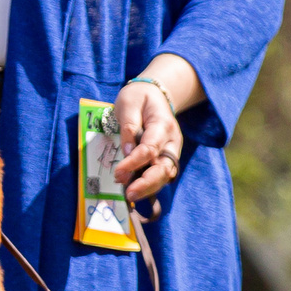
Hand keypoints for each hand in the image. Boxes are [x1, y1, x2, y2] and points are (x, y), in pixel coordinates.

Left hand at [112, 55, 203, 202]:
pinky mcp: (166, 159)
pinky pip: (161, 176)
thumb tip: (127, 151)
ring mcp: (171, 151)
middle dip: (147, 183)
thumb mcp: (129, 103)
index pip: (150, 149)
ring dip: (149, 188)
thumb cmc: (139, 98)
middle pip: (164, 168)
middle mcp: (172, 141)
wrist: (155, 95)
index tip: (118, 172)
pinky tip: (136, 192)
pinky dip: (150, 186)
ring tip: (130, 195)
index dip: (134, 163)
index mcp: (162, 125)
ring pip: (166, 176)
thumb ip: (128, 126)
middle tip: (129, 193)